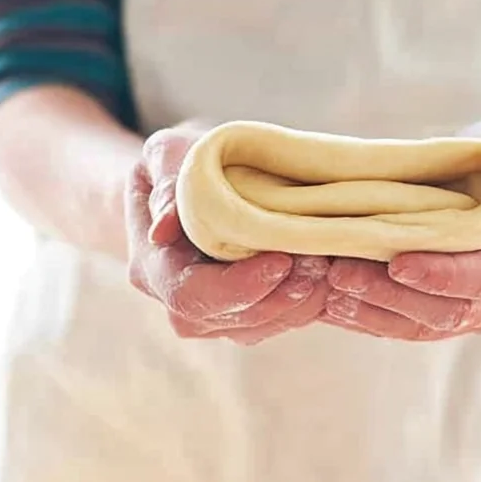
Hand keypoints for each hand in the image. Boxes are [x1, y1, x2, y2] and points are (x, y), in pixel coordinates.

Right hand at [125, 125, 329, 344]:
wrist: (188, 185)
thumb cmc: (178, 163)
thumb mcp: (165, 153)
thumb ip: (167, 179)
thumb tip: (164, 226)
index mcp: (152, 267)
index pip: (190, 294)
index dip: (238, 286)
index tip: (283, 259)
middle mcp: (177, 302)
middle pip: (230, 319)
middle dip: (279, 296)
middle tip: (320, 262)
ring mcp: (211, 315)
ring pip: (259, 327)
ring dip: (299, 303)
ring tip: (328, 265)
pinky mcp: (243, 316)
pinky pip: (276, 323)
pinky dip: (306, 304)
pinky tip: (328, 275)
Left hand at [323, 120, 480, 340]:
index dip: (443, 274)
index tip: (395, 261)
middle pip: (454, 312)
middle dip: (394, 296)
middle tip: (340, 274)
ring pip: (428, 327)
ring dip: (375, 311)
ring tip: (329, 287)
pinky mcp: (455, 320)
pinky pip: (412, 329)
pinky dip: (372, 316)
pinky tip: (335, 301)